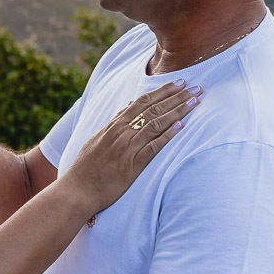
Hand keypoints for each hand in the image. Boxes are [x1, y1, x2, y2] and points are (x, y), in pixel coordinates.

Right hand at [64, 81, 200, 214]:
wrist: (77, 189)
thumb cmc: (86, 166)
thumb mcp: (98, 138)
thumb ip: (115, 121)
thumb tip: (129, 104)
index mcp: (115, 124)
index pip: (143, 101)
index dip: (163, 91)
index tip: (179, 83)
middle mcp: (122, 132)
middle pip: (154, 109)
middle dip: (176, 97)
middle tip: (196, 88)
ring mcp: (127, 147)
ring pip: (156, 124)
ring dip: (178, 111)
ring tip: (195, 103)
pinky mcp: (132, 165)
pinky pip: (153, 147)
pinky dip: (168, 135)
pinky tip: (181, 127)